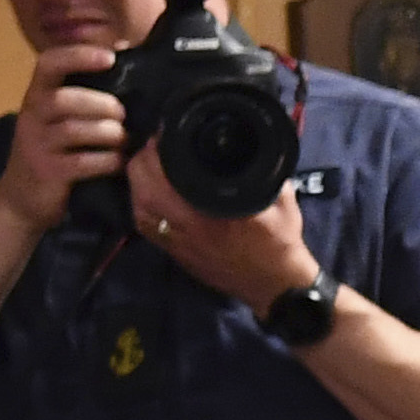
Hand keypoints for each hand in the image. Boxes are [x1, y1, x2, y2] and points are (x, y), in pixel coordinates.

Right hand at [0, 43, 132, 231]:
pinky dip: (105, 160)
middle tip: (122, 114)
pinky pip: (80, 162)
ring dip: (107, 133)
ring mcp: (37, 145)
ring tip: (124, 139)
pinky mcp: (47, 172)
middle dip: (100, 104)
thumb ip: (87, 85)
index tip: (110, 57)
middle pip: (63, 99)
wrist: (22, 198)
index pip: (48, 63)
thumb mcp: (60, 115)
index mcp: (37, 94)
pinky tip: (118, 162)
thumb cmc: (53, 148)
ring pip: (72, 130)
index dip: (78, 55)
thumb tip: (124, 46)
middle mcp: (32, 115)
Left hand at [125, 137, 321, 312]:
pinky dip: (141, 203)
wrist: (276, 287)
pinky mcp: (174, 253)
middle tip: (158, 146)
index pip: (166, 172)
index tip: (169, 132)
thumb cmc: (281, 243)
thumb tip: (255, 146)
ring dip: (139, 182)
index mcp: (209, 211)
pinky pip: (144, 224)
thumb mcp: (281, 198)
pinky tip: (150, 194)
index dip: (161, 146)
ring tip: (152, 166)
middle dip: (145, 160)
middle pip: (143, 185)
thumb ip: (264, 170)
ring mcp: (176, 242)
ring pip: (138, 205)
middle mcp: (185, 226)